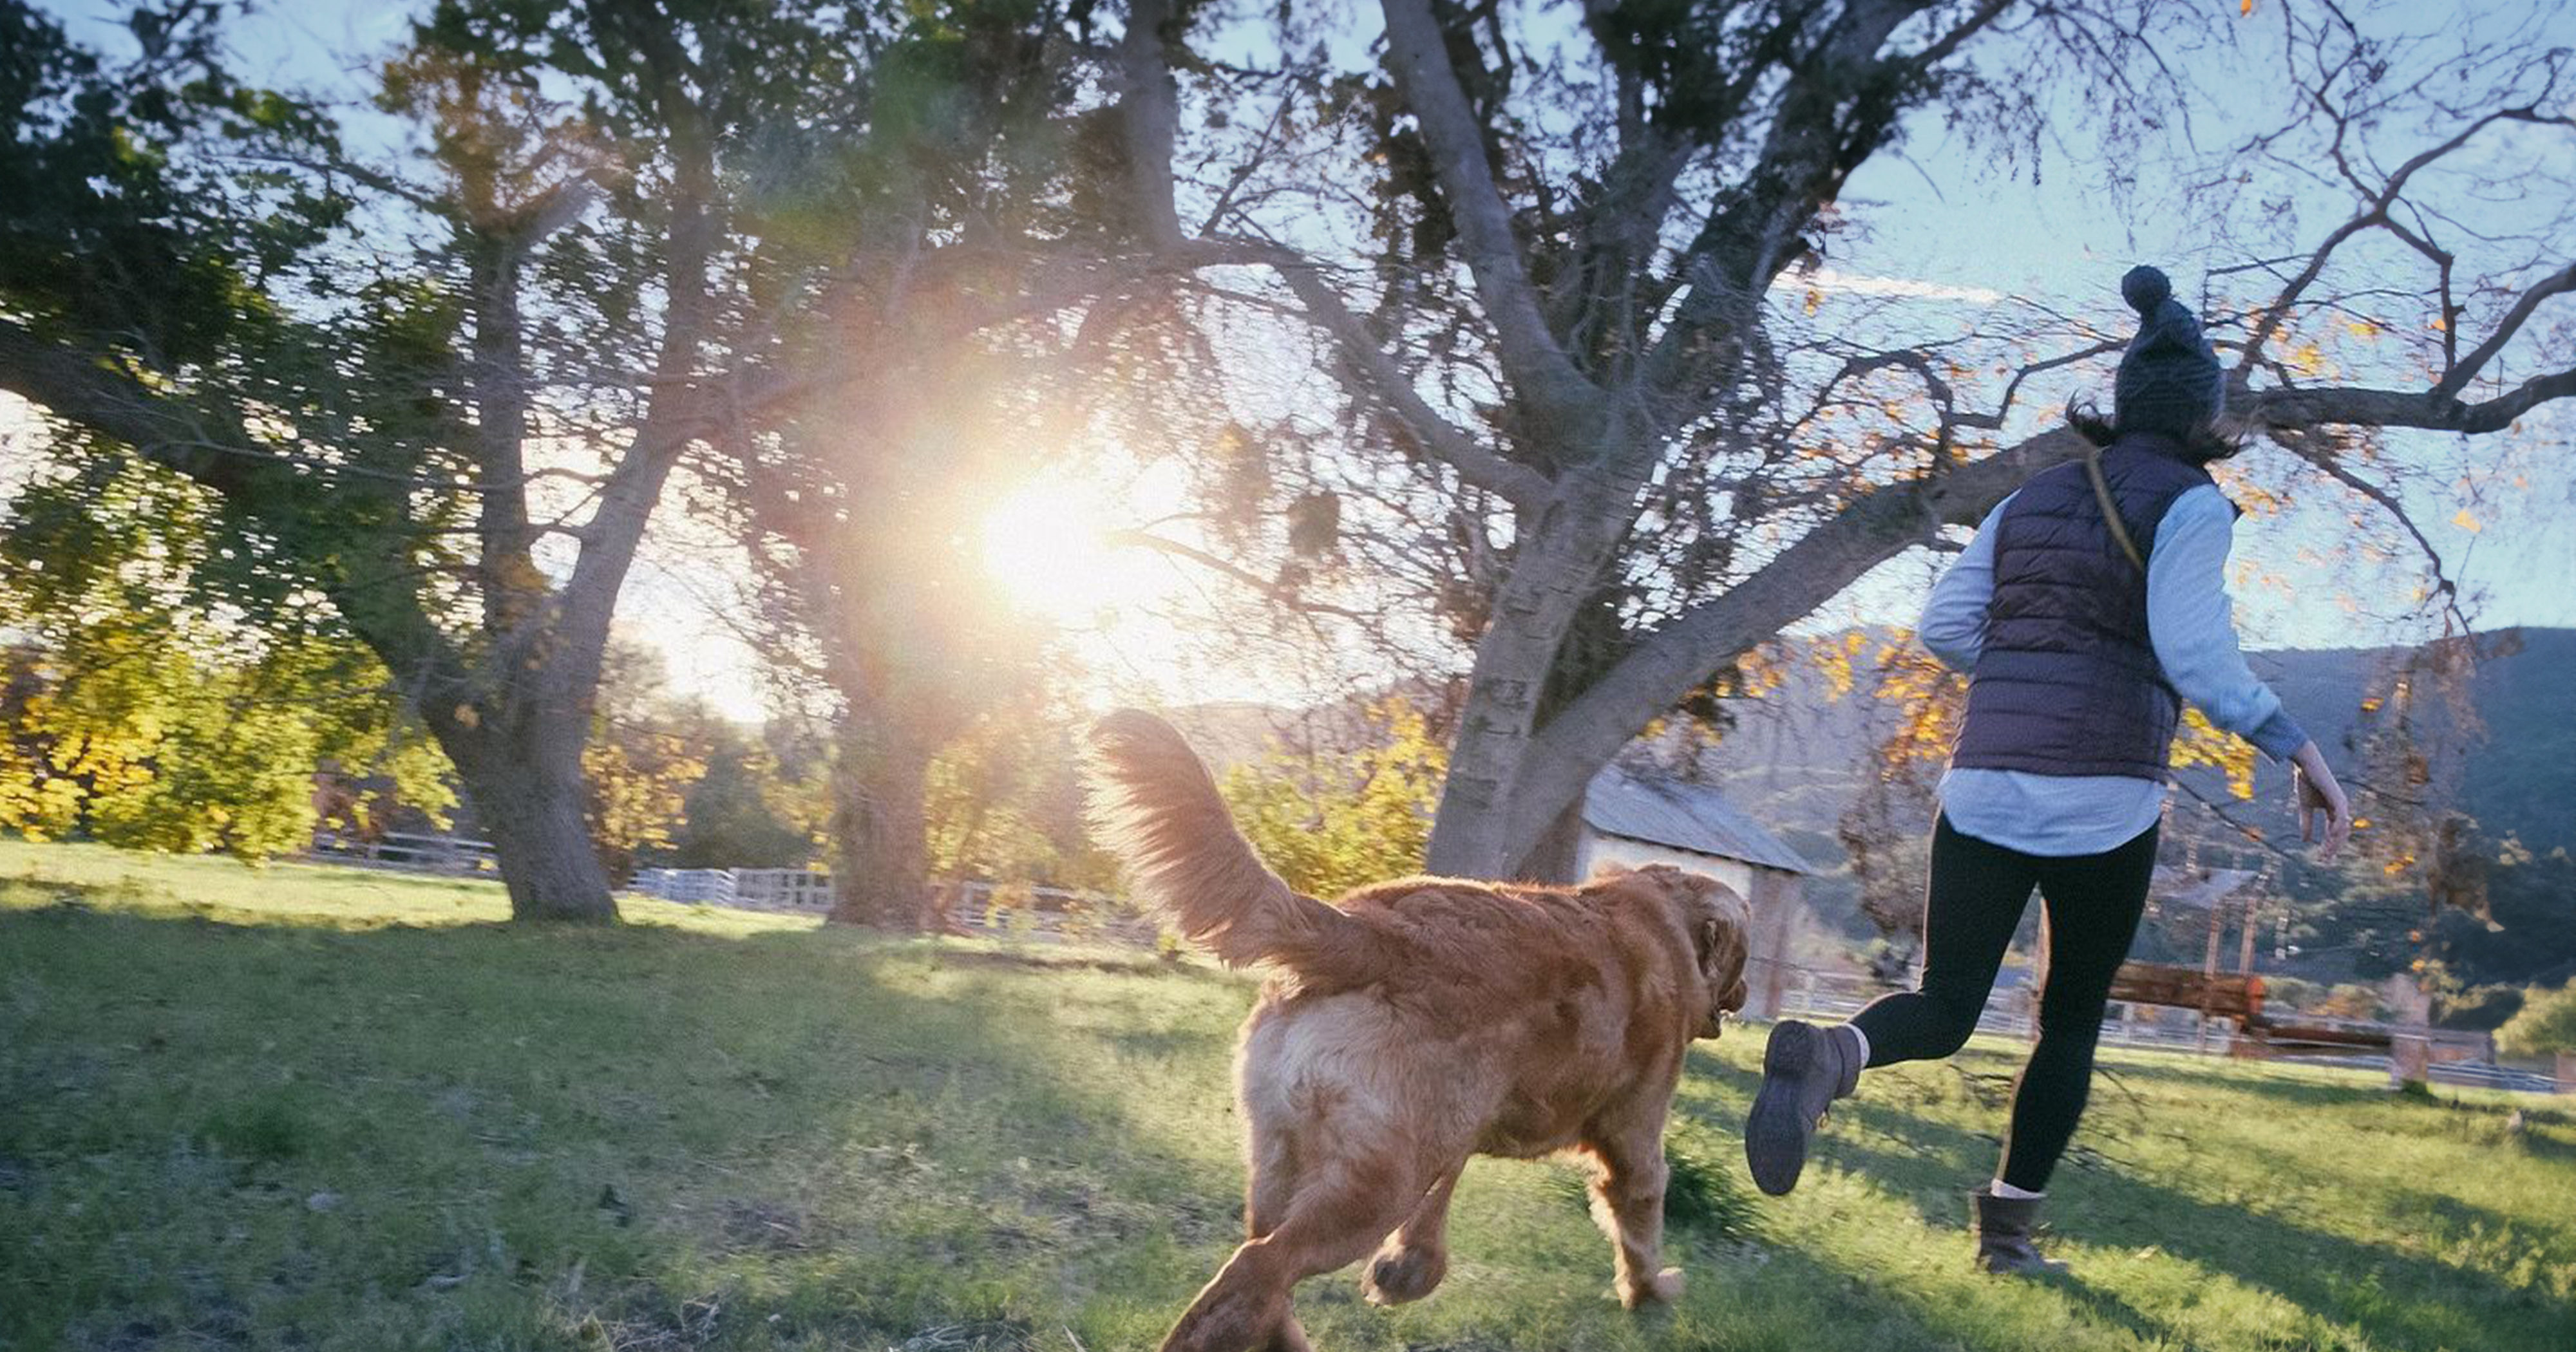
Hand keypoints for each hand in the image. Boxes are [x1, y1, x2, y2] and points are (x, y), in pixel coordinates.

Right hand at [2290, 741, 2351, 860]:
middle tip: (2325, 859)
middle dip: (2333, 847)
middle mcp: (2340, 808)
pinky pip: (2340, 818)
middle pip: (2341, 833)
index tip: (2321, 857)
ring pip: (2342, 828)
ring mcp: (2341, 804)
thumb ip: (2307, 823)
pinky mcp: (2338, 799)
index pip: (2334, 832)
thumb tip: (2305, 841)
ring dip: (2335, 841)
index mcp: (2333, 810)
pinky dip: (2336, 828)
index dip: (2328, 845)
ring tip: (2326, 851)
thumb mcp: (2304, 807)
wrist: (2306, 766)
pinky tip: (2329, 837)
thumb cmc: (2305, 782)